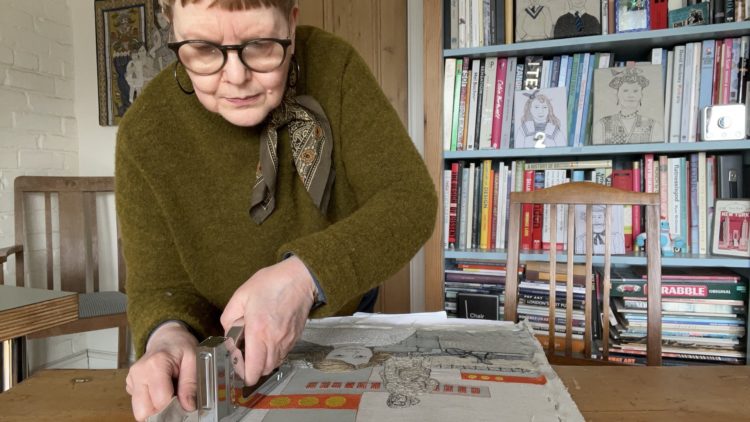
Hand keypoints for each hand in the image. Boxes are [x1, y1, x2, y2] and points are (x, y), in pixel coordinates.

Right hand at [125, 322, 197, 420]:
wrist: (167, 338)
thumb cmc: (181, 346)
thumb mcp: (194, 359)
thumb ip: (191, 383)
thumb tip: (188, 406)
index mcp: (155, 365)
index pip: (160, 401)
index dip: (174, 406)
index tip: (183, 401)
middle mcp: (139, 372)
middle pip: (144, 410)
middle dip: (161, 410)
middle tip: (174, 400)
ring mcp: (132, 378)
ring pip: (139, 409)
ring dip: (155, 406)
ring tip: (168, 391)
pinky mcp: (130, 384)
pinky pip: (139, 402)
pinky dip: (150, 401)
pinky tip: (160, 389)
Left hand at [220, 255, 314, 385]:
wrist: (300, 278)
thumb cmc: (272, 283)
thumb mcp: (241, 295)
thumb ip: (228, 317)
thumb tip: (228, 334)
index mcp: (258, 331)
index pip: (253, 370)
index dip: (242, 373)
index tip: (236, 364)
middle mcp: (274, 341)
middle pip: (263, 371)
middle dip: (251, 370)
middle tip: (244, 357)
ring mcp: (286, 341)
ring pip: (274, 365)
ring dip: (263, 363)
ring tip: (256, 349)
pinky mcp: (295, 338)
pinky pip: (282, 355)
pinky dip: (273, 354)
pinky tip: (268, 341)